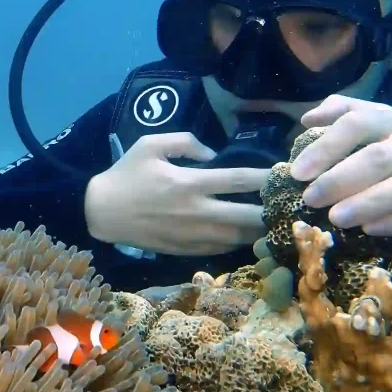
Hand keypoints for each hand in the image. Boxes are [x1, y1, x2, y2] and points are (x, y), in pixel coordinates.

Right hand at [84, 132, 268, 255]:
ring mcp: (193, 234)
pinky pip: (221, 249)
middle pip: (247, 215)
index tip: (283, 174)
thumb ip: (185, 141)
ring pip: (238, 237)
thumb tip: (212, 154)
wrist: (102, 212)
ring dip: (260, 231)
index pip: (238, 180)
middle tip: (289, 206)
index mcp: (189, 183)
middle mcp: (196, 211)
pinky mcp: (186, 250)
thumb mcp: (150, 145)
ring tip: (277, 223)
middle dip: (272, 212)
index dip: (265, 177)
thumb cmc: (126, 175)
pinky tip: (250, 236)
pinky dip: (239, 243)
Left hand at [290, 95, 391, 235]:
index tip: (298, 171)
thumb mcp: (384, 124)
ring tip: (336, 218)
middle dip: (340, 178)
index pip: (357, 122)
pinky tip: (371, 230)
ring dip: (369, 201)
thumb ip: (345, 115)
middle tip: (310, 199)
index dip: (326, 145)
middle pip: (378, 156)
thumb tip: (306, 119)